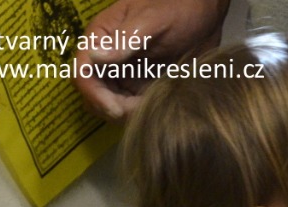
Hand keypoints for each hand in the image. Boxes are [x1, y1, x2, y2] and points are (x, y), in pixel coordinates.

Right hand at [73, 0, 227, 120]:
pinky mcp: (143, 85)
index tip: (116, 110)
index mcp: (101, 38)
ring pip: (113, 105)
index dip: (94, 95)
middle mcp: (108, 58)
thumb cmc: (177, 6)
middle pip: (95, 95)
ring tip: (154, 109)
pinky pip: (134, 106)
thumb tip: (95, 57)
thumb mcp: (151, 20)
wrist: (204, 12)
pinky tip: (160, 108)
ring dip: (128, 114)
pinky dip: (142, 113)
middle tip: (141, 113)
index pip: (83, 72)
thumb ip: (125, 39)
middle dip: (113, 109)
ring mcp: (125, 74)